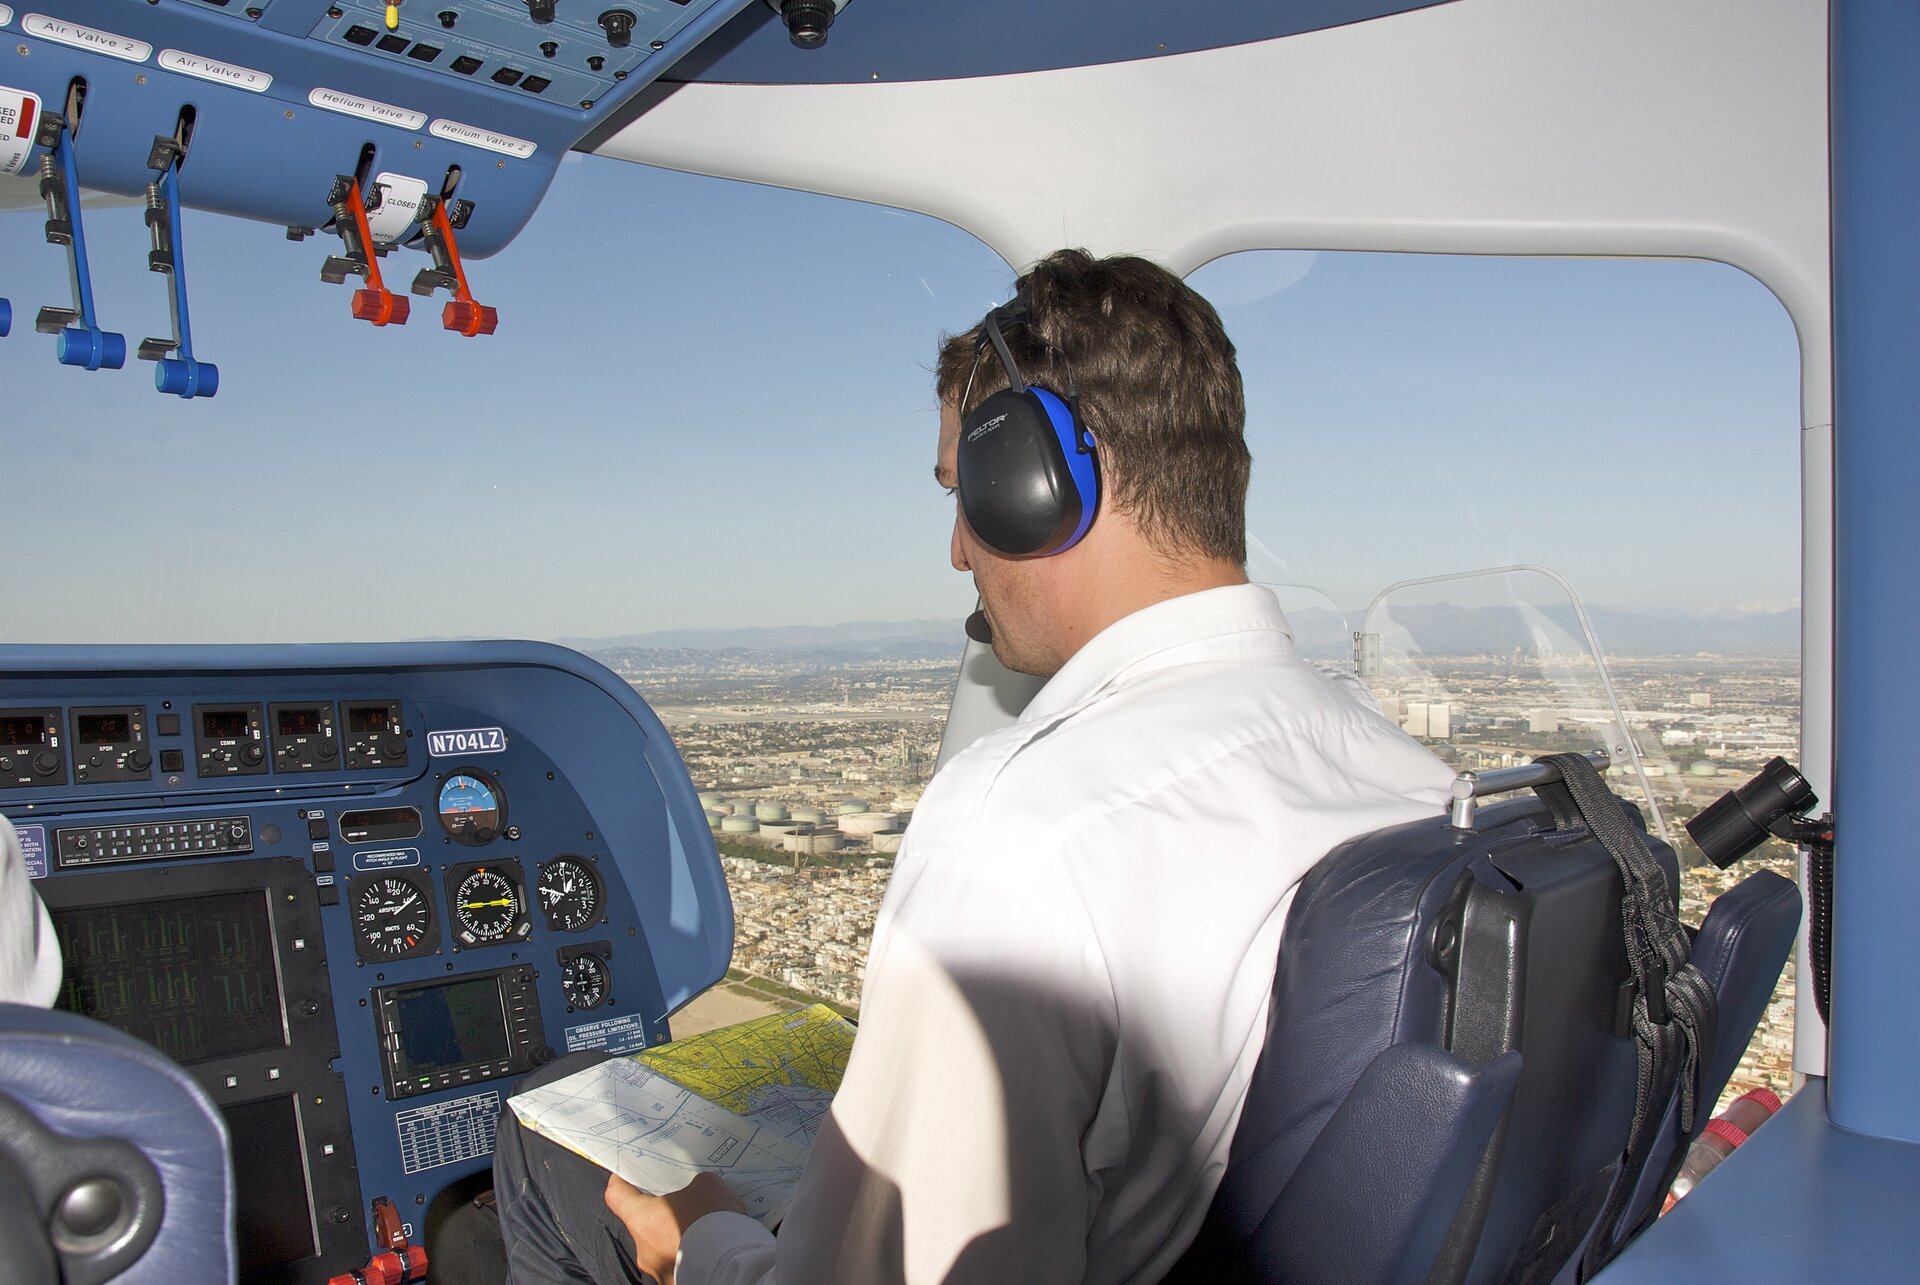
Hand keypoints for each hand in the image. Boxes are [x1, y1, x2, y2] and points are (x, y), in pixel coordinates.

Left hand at [605, 1171, 749, 1284]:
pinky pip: (680, 1262)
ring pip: (663, 1245)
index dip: (622, 1180)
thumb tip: (699, 1191)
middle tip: (685, 1197)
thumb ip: (697, 1184)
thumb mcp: (707, 1186)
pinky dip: (693, 1252)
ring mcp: (658, 1269)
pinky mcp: (676, 1280)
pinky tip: (713, 1243)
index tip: (629, 1173)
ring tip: (706, 1224)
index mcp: (641, 1218)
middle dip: (663, 1210)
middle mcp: (643, 1247)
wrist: (729, 1266)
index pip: (616, 1195)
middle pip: (643, 1222)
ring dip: (679, 1234)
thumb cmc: (710, 1222)